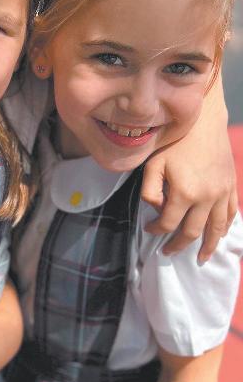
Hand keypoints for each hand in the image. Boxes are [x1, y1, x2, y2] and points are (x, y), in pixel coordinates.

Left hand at [141, 74, 236, 262]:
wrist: (203, 122)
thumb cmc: (174, 141)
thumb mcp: (153, 163)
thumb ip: (149, 189)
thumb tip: (155, 209)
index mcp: (184, 193)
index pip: (168, 223)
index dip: (156, 230)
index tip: (149, 230)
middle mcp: (206, 198)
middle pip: (192, 232)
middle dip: (179, 245)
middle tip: (169, 252)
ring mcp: (222, 194)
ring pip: (216, 229)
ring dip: (208, 246)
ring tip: (201, 259)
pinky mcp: (231, 187)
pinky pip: (232, 214)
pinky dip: (226, 228)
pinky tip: (219, 236)